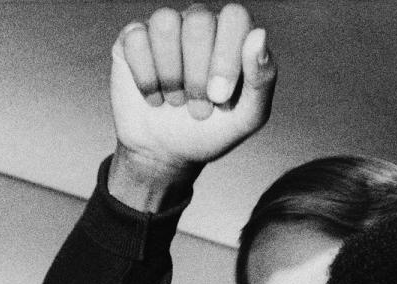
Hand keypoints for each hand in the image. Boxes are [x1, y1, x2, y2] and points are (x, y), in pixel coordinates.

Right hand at [108, 3, 276, 205]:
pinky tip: (153, 97)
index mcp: (231, 34)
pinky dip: (145, 78)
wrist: (166, 154)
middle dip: (197, 75)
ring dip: (171, 74)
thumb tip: (259, 35)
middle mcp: (200, 22)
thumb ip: (263, 79)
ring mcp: (166, 28)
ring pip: (166, 23)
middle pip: (199, 21)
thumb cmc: (210, 131)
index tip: (220, 98)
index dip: (226, 57)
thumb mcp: (247, 117)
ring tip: (176, 100)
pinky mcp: (133, 39)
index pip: (234, 17)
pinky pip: (136, 39)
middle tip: (198, 107)